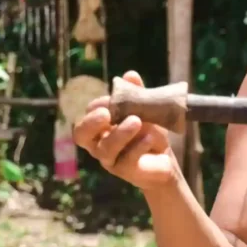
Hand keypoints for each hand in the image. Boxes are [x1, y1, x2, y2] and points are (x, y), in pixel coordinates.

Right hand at [73, 70, 179, 192]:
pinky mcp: (126, 171)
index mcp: (99, 127)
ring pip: (105, 149)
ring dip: (120, 133)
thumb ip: (136, 93)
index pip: (86, 116)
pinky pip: (126, 160)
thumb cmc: (148, 132)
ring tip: (137, 121)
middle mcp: (99, 144)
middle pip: (82, 136)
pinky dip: (138, 147)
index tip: (109, 100)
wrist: (164, 159)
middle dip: (91, 123)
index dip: (95, 108)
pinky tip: (149, 138)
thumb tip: (129, 75)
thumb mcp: (145, 109)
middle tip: (106, 113)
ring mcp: (110, 159)